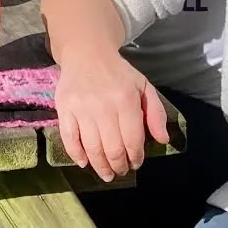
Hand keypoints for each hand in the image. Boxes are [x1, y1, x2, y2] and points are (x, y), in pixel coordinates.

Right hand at [53, 51, 168, 180]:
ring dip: (100, 166)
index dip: (135, 157)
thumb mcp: (144, 86)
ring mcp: (81, 109)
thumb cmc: (118, 73)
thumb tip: (162, 140)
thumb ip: (156, 113)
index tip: (135, 164)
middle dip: (118, 166)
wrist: (86, 53)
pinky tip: (84, 163)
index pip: (132, 140)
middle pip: (112, 148)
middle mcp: (103, 107)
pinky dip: (76, 154)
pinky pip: (69, 138)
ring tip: (106, 174)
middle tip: (120, 171)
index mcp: (126, 101)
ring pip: (91, 147)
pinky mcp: (64, 109)